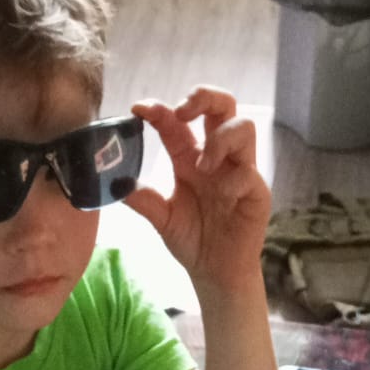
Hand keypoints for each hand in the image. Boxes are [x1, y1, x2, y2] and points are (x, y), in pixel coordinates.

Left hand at [124, 87, 270, 297]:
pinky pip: (249, 172)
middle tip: (182, 111)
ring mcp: (239, 171)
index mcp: (190, 156)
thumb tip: (113, 185)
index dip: (159, 109)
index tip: (139, 110)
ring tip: (203, 166)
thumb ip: (143, 200)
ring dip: (220, 139)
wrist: (214, 272)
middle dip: (203, 97)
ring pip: (244, 127)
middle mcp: (216, 157)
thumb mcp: (162, 218)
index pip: (177, 121)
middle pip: (222, 104)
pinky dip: (234, 178)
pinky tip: (223, 195)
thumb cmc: (192, 239)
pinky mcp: (256, 192)